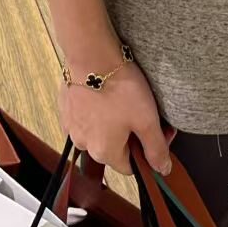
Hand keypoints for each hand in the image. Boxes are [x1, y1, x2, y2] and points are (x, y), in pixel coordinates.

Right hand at [58, 58, 172, 176]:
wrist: (92, 56)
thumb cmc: (119, 87)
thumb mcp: (146, 120)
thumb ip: (156, 148)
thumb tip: (162, 170)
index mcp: (104, 152)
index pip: (130, 166)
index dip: (146, 150)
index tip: (155, 131)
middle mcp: (84, 144)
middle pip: (114, 149)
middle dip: (130, 134)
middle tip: (142, 111)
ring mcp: (71, 127)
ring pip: (98, 132)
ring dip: (112, 122)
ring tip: (123, 100)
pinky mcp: (66, 109)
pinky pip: (85, 117)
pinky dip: (96, 110)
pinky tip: (106, 94)